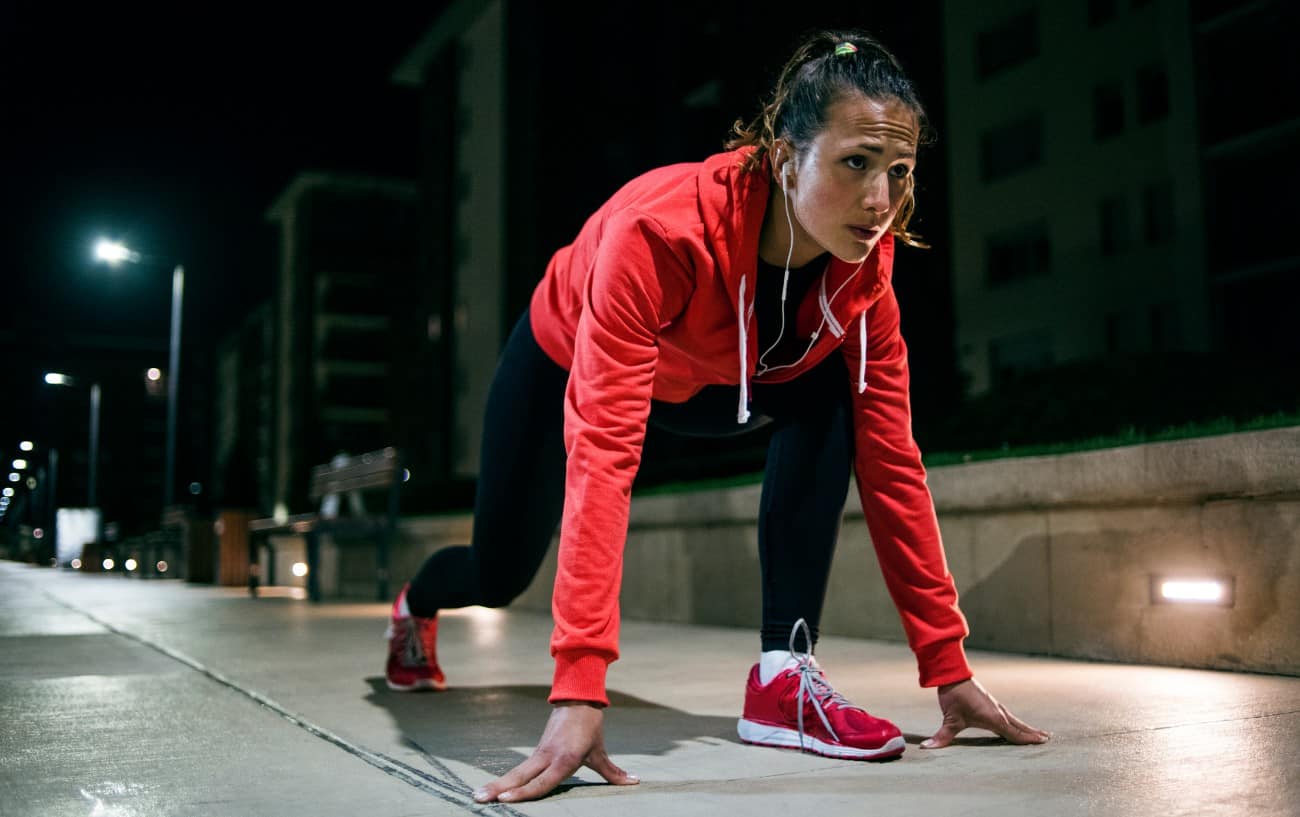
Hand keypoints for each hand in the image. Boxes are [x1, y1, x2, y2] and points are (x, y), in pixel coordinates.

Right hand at [472, 701, 638, 803]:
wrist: (578, 698)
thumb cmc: (590, 726)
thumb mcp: (600, 751)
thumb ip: (613, 772)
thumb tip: (634, 783)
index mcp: (564, 759)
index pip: (542, 782)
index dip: (524, 792)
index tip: (506, 799)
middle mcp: (548, 757)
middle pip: (520, 777)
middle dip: (499, 789)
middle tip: (478, 798)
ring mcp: (540, 753)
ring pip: (516, 772)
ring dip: (496, 784)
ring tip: (477, 795)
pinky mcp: (537, 750)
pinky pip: (520, 768)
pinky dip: (505, 779)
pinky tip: (493, 788)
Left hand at [921, 678, 1049, 748]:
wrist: (952, 673)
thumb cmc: (953, 696)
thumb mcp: (949, 719)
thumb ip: (942, 737)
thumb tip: (927, 748)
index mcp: (994, 719)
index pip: (1014, 733)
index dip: (1027, 740)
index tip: (1042, 743)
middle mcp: (998, 712)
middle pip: (1019, 726)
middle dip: (1032, 734)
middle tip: (1047, 739)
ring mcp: (995, 706)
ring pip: (1014, 720)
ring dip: (1026, 727)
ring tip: (1038, 732)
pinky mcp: (989, 702)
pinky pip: (1007, 715)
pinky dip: (1016, 721)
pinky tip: (1015, 722)